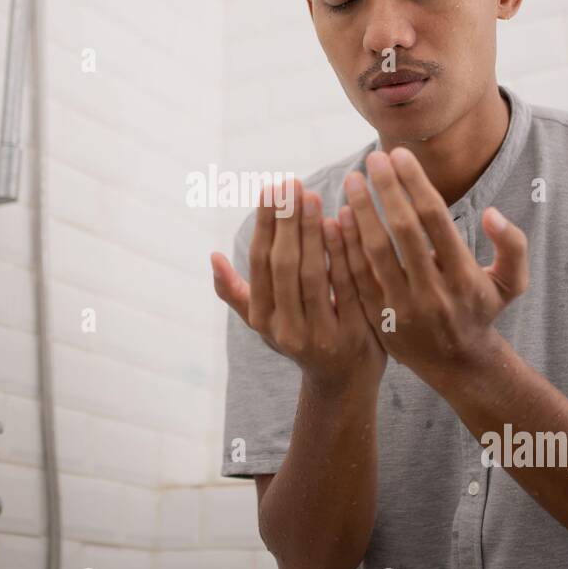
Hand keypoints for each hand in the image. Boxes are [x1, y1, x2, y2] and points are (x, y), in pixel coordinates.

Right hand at [211, 178, 386, 393]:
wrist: (344, 384)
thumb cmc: (301, 340)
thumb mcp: (264, 323)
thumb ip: (237, 292)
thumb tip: (213, 257)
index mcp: (263, 319)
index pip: (261, 264)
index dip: (265, 225)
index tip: (270, 189)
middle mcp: (286, 329)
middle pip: (285, 266)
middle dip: (287, 222)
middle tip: (291, 184)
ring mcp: (320, 334)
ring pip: (313, 275)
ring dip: (311, 232)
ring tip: (312, 195)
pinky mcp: (354, 335)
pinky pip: (348, 286)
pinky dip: (343, 254)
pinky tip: (342, 223)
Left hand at [337, 147, 528, 389]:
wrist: (457, 364)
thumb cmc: (482, 310)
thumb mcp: (512, 282)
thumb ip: (513, 245)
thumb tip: (494, 214)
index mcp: (464, 277)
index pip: (435, 219)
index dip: (415, 183)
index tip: (399, 154)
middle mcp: (433, 292)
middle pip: (403, 231)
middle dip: (386, 189)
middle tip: (372, 158)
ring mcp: (402, 308)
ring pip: (375, 252)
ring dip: (361, 212)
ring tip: (353, 180)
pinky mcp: (378, 318)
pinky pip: (357, 276)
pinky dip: (346, 245)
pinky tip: (338, 217)